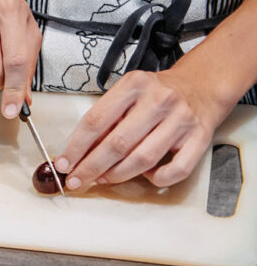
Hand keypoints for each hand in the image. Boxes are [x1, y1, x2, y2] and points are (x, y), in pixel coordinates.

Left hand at [54, 68, 227, 189]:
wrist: (201, 85)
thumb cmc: (157, 93)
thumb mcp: (127, 93)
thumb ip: (105, 118)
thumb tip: (77, 152)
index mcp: (134, 85)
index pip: (96, 121)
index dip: (76, 147)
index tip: (64, 163)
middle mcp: (159, 101)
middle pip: (117, 144)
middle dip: (91, 167)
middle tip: (76, 180)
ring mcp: (181, 120)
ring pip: (143, 159)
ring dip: (117, 175)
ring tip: (103, 179)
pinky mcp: (199, 139)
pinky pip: (175, 170)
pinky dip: (157, 179)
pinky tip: (146, 175)